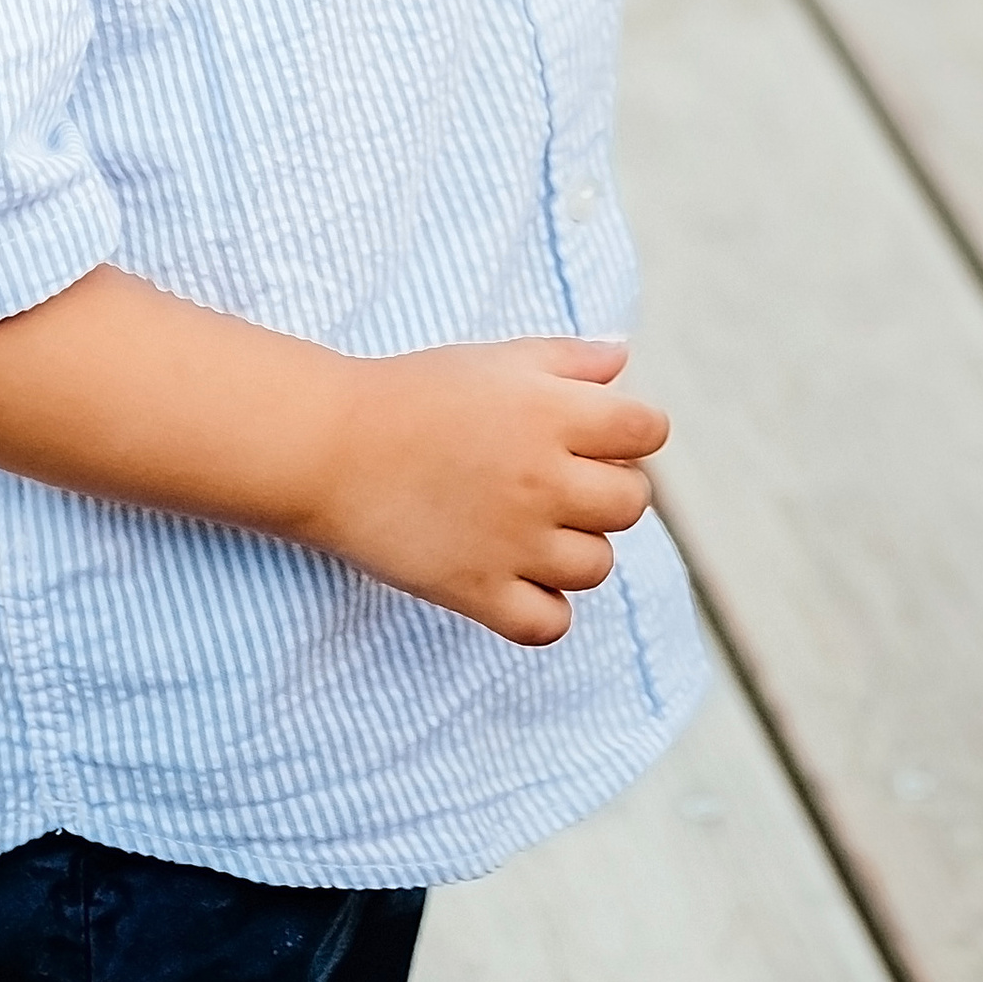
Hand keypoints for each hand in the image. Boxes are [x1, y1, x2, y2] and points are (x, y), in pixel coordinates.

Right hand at [311, 335, 668, 646]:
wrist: (334, 447)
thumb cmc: (418, 393)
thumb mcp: (500, 358)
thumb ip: (571, 359)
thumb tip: (624, 360)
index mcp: (553, 413)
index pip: (648, 431)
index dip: (633, 432)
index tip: (603, 435)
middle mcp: (543, 479)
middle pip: (632, 503)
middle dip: (612, 490)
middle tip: (568, 482)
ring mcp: (514, 542)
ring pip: (598, 566)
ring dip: (578, 548)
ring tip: (537, 527)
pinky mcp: (478, 591)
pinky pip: (549, 623)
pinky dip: (546, 608)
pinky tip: (521, 577)